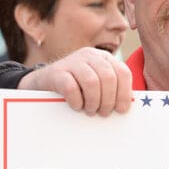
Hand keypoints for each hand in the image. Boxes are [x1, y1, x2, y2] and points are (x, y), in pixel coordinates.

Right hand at [17, 47, 131, 116]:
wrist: (43, 82)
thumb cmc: (76, 87)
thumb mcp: (96, 84)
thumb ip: (111, 90)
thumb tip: (125, 107)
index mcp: (103, 58)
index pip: (122, 72)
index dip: (124, 93)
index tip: (121, 110)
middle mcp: (89, 56)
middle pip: (108, 77)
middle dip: (109, 99)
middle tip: (103, 113)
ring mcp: (72, 61)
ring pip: (91, 81)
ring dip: (94, 101)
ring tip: (91, 111)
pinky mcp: (56, 72)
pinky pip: (70, 87)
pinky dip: (76, 101)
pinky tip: (77, 106)